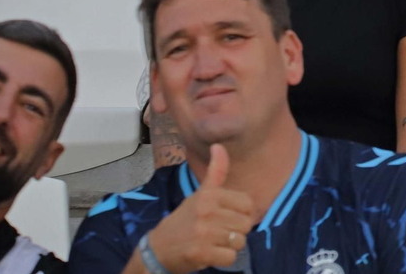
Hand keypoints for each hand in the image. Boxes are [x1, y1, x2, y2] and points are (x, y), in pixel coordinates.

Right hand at [145, 145, 255, 273]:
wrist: (157, 249)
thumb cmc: (184, 220)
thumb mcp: (200, 194)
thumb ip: (216, 172)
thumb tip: (219, 146)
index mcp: (209, 195)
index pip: (248, 204)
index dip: (241, 213)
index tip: (225, 217)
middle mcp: (207, 211)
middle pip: (246, 224)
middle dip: (236, 231)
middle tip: (217, 232)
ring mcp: (204, 233)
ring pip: (240, 241)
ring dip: (229, 246)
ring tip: (213, 243)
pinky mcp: (201, 253)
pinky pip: (231, 257)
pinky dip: (223, 259)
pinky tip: (210, 254)